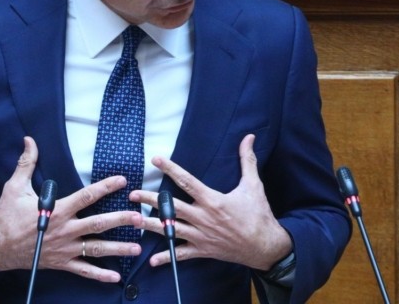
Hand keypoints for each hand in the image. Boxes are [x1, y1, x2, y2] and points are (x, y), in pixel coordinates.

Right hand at [0, 136, 144, 282]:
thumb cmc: (6, 216)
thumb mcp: (14, 187)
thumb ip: (26, 163)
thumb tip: (29, 141)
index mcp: (57, 210)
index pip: (86, 196)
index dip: (106, 187)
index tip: (122, 181)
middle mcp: (65, 230)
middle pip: (98, 224)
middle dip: (121, 220)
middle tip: (140, 218)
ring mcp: (65, 248)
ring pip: (97, 249)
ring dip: (118, 248)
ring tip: (138, 247)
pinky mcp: (61, 262)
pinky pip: (83, 270)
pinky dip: (100, 275)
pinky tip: (115, 277)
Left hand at [130, 134, 291, 270]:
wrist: (267, 247)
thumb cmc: (260, 215)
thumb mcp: (254, 186)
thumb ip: (247, 160)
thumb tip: (249, 137)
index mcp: (213, 201)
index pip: (187, 181)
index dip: (170, 169)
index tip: (155, 159)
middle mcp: (203, 218)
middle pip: (171, 207)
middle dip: (150, 200)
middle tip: (132, 195)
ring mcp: (201, 236)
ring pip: (171, 230)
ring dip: (151, 225)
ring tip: (133, 220)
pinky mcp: (203, 250)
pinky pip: (182, 254)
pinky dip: (167, 257)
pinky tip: (152, 260)